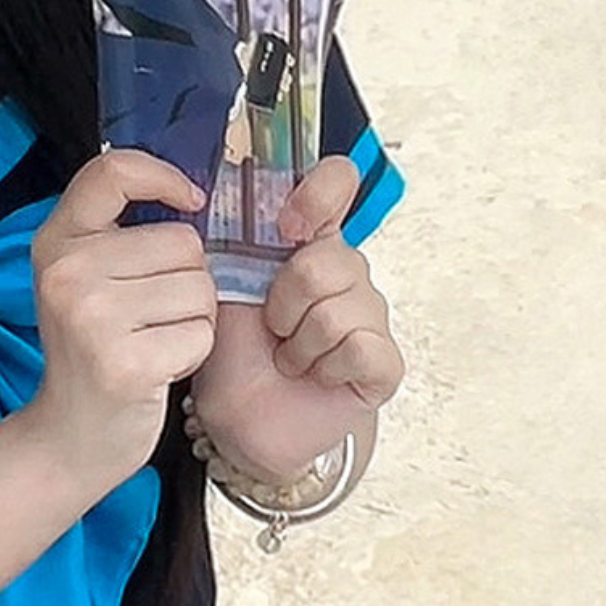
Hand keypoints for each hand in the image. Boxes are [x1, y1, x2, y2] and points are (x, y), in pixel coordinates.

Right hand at [20, 146, 217, 496]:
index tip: (188, 200)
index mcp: (56, 242)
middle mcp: (67, 273)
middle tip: (151, 316)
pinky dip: (193, 353)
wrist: (69, 435)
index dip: (163, 176)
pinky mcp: (125, 362)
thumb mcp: (86, 280)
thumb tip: (193, 193)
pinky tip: (159, 367)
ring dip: (194, 319)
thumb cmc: (94, 351)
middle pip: (183, 242)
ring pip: (200, 288)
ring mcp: (92, 318)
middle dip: (187, 279)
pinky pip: (201, 333)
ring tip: (155, 341)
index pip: (112, 171)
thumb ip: (122, 233)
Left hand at [187, 156, 403, 487]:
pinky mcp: (382, 362)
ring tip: (287, 357)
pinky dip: (324, 368)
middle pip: (329, 258)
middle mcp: (346, 273)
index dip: (316, 193)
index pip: (337, 182)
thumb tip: (237, 185)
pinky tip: (315, 376)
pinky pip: (359, 347)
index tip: (286, 225)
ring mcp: (370, 317)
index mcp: (308, 244)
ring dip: (298, 342)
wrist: (242, 424)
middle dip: (284, 301)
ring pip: (338, 309)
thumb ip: (239, 240)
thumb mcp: (224, 288)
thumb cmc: (234, 356)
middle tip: (271, 328)